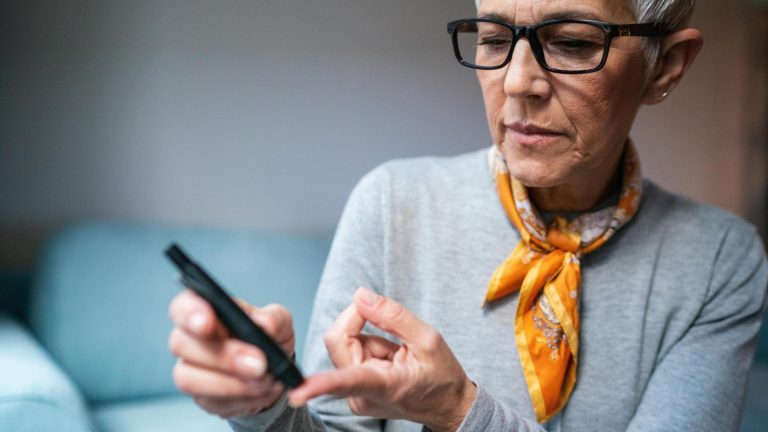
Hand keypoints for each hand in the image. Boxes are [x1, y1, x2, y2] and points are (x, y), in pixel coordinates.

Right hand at [168, 289, 293, 417]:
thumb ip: (272, 319)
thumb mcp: (279, 320)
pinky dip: (240, 398)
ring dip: (230, 383)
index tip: (206, 324)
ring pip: (188, 378)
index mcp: (205, 309)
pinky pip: (211, 401)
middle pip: (182, 344)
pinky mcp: (202, 397)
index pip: (182, 306)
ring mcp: (190, 370)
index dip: (190, 313)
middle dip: (223, 356)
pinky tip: (260, 391)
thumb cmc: (269, 336)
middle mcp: (189, 338)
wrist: (275, 370)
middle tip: (258, 364)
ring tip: (264, 380)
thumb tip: (264, 326)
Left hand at [289, 288, 476, 431]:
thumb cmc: (442, 377)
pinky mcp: (352, 391)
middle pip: (339, 339)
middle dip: (361, 322)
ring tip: (397, 353)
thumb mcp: (428, 339)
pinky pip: (351, 352)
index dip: (320, 384)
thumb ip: (392, 315)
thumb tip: (360, 295)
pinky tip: (390, 360)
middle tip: (390, 324)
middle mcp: (361, 395)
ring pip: (345, 343)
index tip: (297, 393)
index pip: (346, 381)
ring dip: (370, 337)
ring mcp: (355, 396)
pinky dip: (370, 348)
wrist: (448, 406)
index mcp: (383, 386)